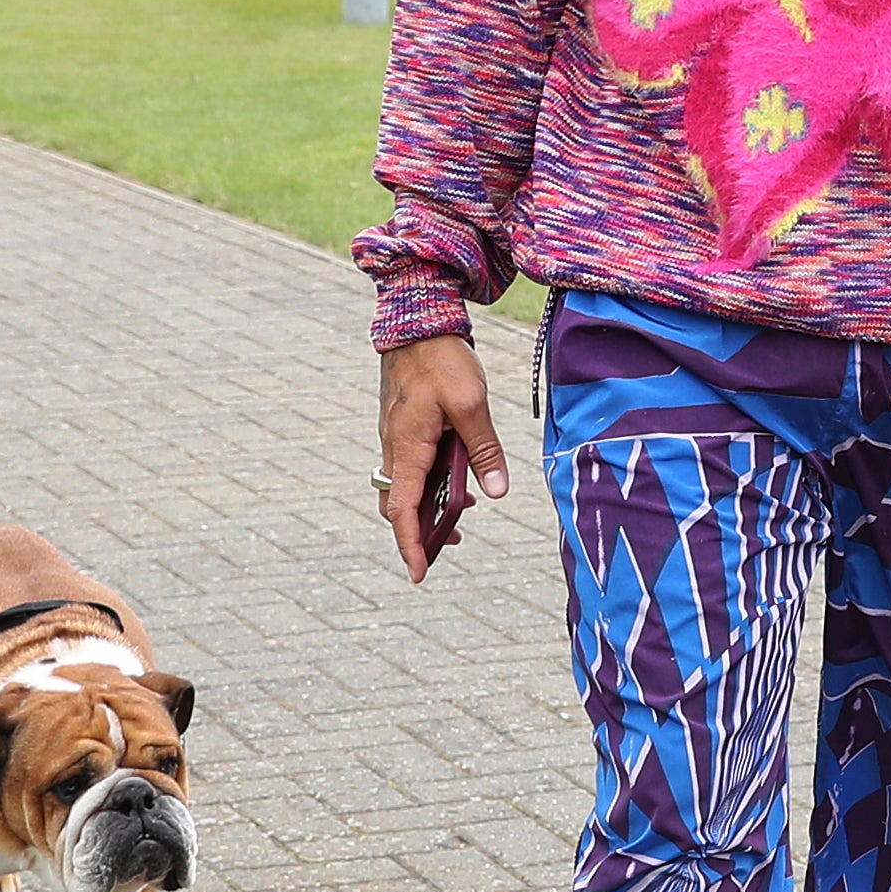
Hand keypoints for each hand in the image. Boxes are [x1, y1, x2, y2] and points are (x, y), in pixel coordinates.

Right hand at [375, 335, 510, 583]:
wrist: (417, 319)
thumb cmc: (442, 358)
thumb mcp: (471, 405)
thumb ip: (483, 450)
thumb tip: (496, 492)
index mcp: (408, 447)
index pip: (402, 511)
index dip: (410, 545)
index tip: (419, 573)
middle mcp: (394, 447)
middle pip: (397, 505)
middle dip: (417, 532)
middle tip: (448, 544)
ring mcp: (395, 436)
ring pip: (402, 486)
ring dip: (424, 507)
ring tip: (458, 515)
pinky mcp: (402, 425)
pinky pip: (409, 465)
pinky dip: (426, 482)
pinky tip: (454, 476)